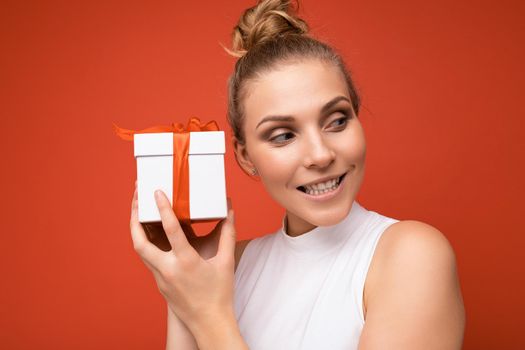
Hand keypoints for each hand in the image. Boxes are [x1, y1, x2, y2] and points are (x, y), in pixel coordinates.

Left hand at [129, 187, 236, 334]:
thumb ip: (227, 233)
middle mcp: (168, 270)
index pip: (171, 230)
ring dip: (137, 230)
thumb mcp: (226, 261)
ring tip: (138, 212)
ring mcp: (160, 278)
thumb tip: (229, 210)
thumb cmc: (219, 293)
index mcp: (186, 262)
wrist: (209, 323)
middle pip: (140, 242)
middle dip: (134, 219)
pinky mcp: (159, 283)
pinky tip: (151, 233)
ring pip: (140, 251)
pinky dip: (146, 243)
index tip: (157, 192)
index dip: (163, 209)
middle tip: (135, 200)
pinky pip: (148, 259)